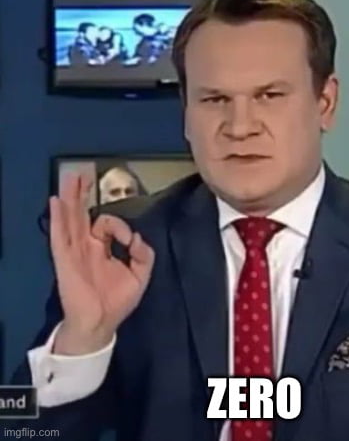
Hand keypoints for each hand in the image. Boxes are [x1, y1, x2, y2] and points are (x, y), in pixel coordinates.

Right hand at [50, 173, 154, 354]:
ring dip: (70, 198)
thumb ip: (144, 255)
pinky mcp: (65, 260)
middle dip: (82, 194)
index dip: (119, 225)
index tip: (129, 241)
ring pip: (70, 219)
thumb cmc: (117, 301)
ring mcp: (74, 251)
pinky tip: (56, 203)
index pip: (108, 224)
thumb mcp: (140, 276)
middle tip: (81, 174)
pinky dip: (57, 219)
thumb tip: (137, 237)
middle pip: (82, 214)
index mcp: (103, 249)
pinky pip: (60, 236)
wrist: (100, 323)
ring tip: (69, 178)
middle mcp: (87, 246)